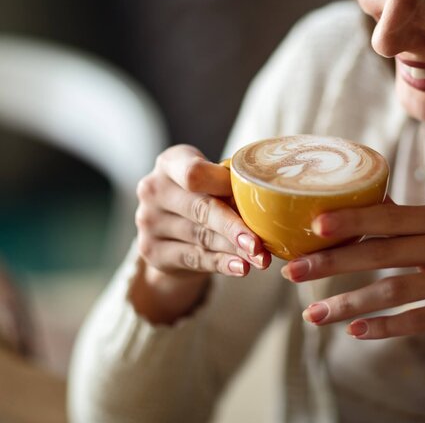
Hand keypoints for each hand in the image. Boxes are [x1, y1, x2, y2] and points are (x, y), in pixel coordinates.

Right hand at [131, 144, 270, 322]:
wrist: (171, 231)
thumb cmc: (203, 196)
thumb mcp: (212, 183)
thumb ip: (231, 186)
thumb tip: (271, 201)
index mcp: (170, 163)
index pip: (194, 173)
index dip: (223, 185)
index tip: (250, 196)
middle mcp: (153, 189)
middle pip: (200, 209)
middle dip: (234, 227)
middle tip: (260, 244)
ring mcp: (148, 221)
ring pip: (201, 237)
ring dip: (234, 250)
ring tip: (260, 259)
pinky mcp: (151, 250)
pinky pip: (194, 258)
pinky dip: (221, 263)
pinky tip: (241, 268)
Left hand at [280, 203, 424, 380]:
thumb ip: (408, 225)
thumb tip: (361, 205)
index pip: (389, 215)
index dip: (351, 219)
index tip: (312, 226)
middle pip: (384, 251)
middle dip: (334, 262)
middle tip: (295, 272)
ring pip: (395, 290)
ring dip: (349, 303)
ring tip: (313, 316)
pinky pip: (419, 320)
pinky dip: (384, 327)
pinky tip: (355, 332)